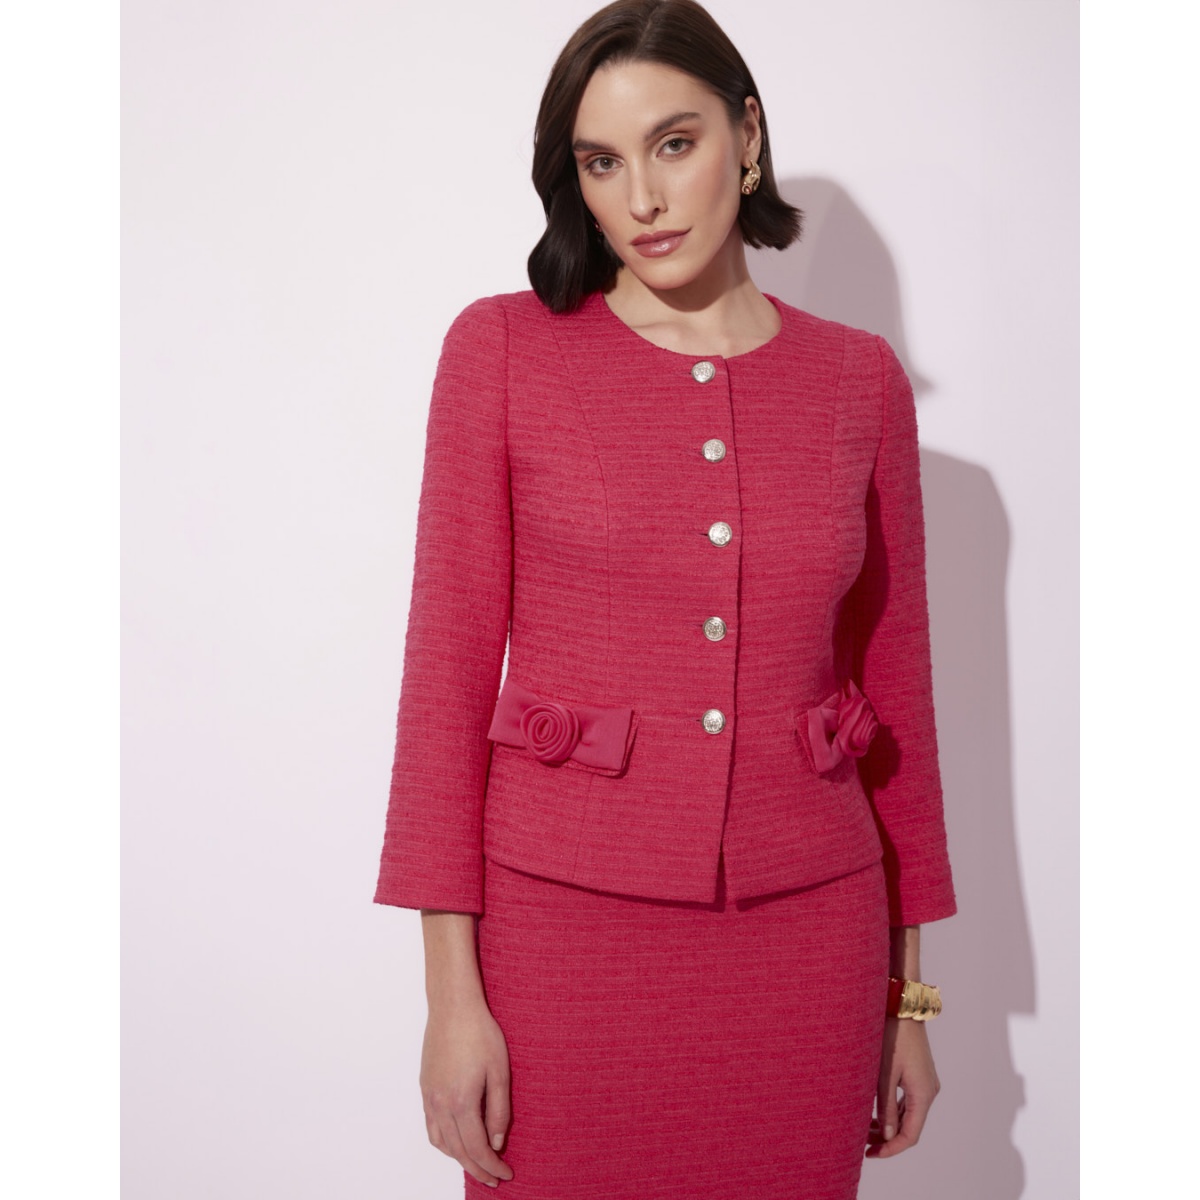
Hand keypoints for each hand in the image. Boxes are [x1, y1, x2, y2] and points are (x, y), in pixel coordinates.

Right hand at [420, 998, 513, 1186]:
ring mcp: (429, 1097)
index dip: (492, 1165)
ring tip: (477, 1164)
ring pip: (441, 1143)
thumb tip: (497, 1141)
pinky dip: (444, 1143)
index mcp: (462, 1101)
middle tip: (494, 1178)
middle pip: (458, 1151)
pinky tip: (456, 1142)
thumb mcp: (500, 1071)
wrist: (453, 1007)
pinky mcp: (425, 1088)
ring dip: (459, 1159)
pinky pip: (431, 1127)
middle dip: (477, 1169)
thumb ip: (499, 1110)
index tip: (506, 1174)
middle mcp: (441, 1104)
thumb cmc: (480, 1033)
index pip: (477, 1148)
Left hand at [865, 1016, 940, 1157]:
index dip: (891, 1148)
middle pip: (910, 1126)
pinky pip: (909, 1101)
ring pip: (909, 1114)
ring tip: (864, 1130)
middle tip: (863, 1144)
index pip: (910, 1135)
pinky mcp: (920, 1074)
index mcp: (923, 1094)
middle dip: (887, 1138)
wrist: (903, 1007)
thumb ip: (886, 1106)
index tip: (871, 1154)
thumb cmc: (892, 1036)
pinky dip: (893, 1111)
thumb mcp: (884, 1073)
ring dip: (890, 1125)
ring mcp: (926, 1082)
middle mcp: (929, 1091)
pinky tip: (875, 1112)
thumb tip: (886, 1135)